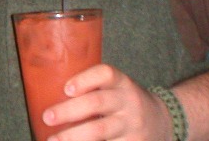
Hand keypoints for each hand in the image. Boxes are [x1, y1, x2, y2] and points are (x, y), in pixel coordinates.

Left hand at [43, 64, 172, 140]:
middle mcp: (129, 102)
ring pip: (100, 131)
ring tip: (52, 139)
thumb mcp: (116, 88)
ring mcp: (132, 126)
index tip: (66, 89)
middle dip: (69, 111)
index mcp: (122, 83)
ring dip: (73, 136)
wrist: (163, 122)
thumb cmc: (124, 102)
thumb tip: (45, 91)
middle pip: (97, 103)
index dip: (85, 79)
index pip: (106, 74)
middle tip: (47, 117)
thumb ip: (92, 88)